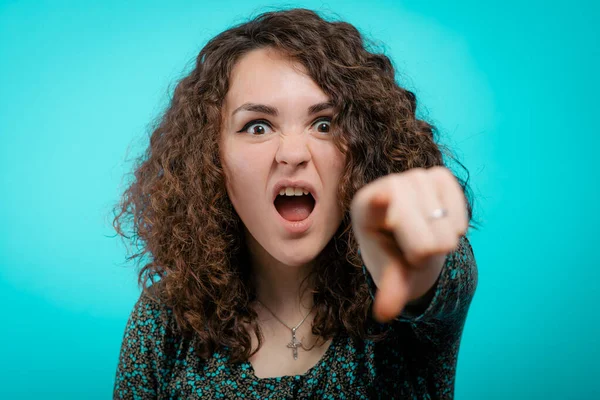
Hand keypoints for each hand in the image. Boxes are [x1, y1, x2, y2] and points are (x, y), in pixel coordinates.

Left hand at [350, 167, 468, 321]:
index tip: (382, 197)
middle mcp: (385, 185)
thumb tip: (384, 314)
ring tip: (428, 240)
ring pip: (440, 217)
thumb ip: (390, 290)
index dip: (379, 202)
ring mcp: (412, 176)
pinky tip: (448, 228)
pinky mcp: (437, 174)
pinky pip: (456, 200)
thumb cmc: (396, 259)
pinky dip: (457, 222)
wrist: (415, 242)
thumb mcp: (392, 276)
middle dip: (423, 249)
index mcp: (364, 209)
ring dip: (441, 239)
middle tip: (415, 253)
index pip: (373, 205)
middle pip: (416, 224)